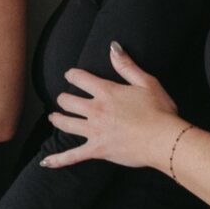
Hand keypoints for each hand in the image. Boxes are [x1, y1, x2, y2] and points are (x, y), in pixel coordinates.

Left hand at [42, 42, 179, 171]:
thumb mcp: (146, 82)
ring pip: (65, 123)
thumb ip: (126, 65)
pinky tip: (45, 162)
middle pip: (67, 101)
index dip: (72, 75)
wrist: (164, 139)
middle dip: (64, 99)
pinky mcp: (97, 149)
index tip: (70, 75)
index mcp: (107, 92)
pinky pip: (72, 156)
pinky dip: (57, 159)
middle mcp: (96, 110)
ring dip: (57, 119)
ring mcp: (94, 131)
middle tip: (63, 99)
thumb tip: (113, 47)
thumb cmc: (160, 111)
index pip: (80, 78)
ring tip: (53, 117)